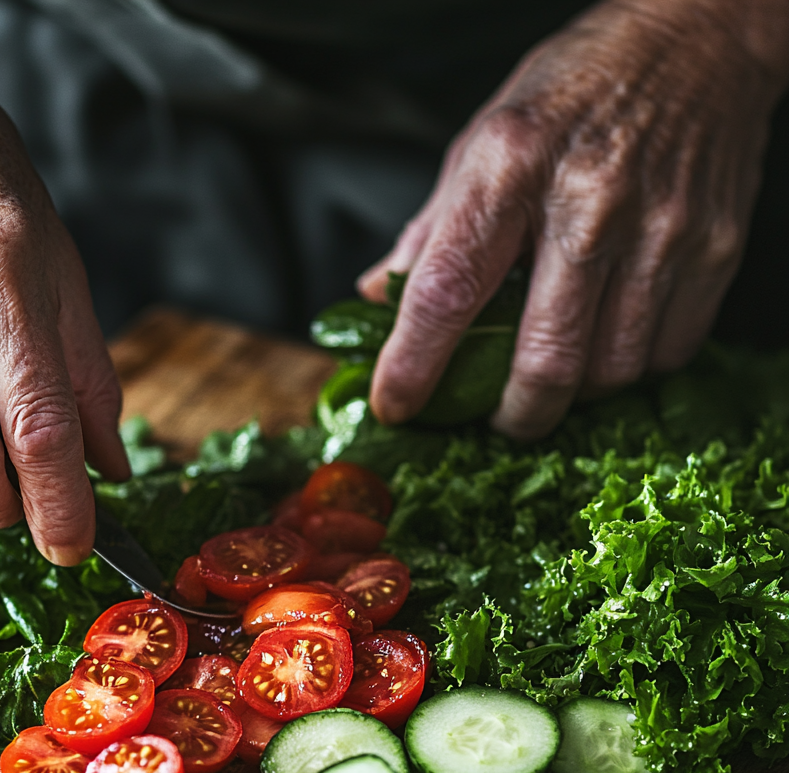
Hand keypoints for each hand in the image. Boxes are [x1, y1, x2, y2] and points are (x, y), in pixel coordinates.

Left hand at [360, 0, 788, 437]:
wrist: (699, 36)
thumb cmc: (577, 90)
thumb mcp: (482, 139)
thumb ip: (431, 229)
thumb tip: (376, 297)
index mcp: (511, 166)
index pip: (447, 291)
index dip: (413, 364)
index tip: (395, 405)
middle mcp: (588, 201)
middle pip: (544, 362)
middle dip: (511, 415)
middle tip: (496, 417)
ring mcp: (660, 229)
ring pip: (609, 373)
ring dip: (573, 395)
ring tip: (556, 371)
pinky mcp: (714, 249)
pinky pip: (666, 353)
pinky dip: (630, 369)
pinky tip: (610, 342)